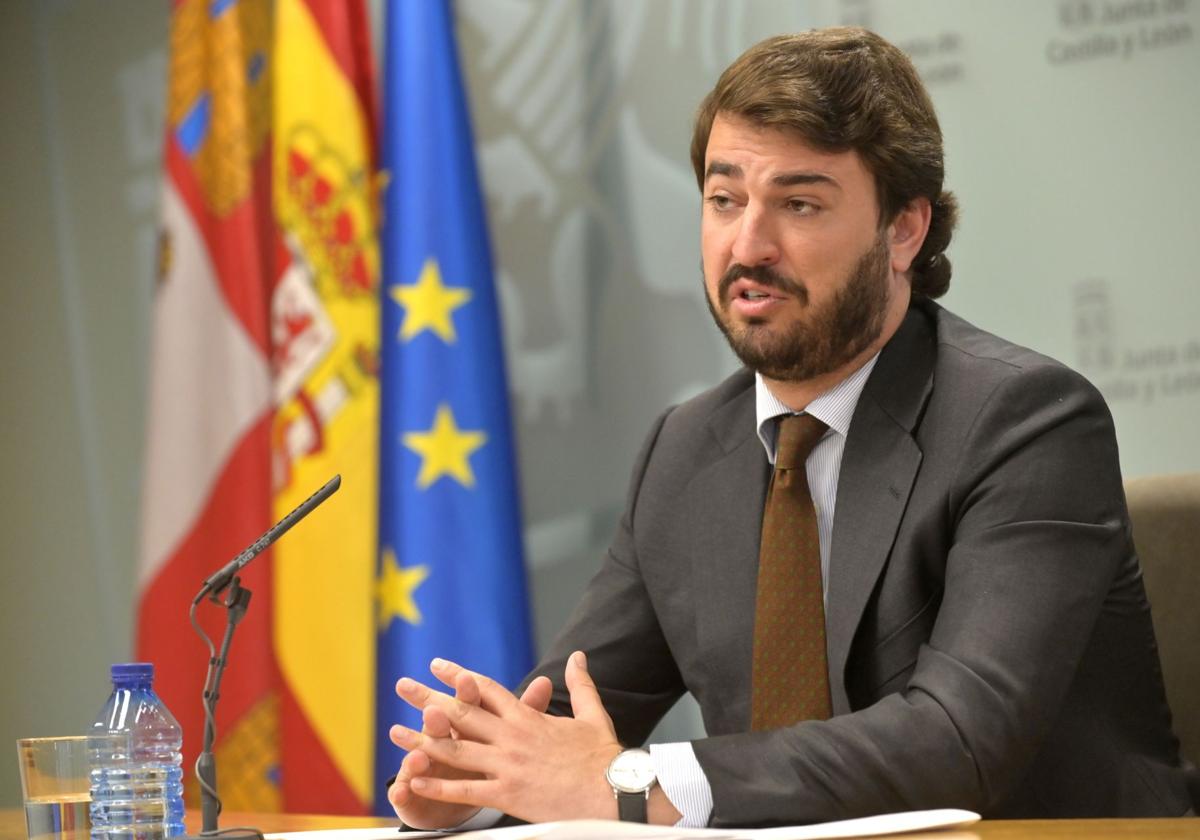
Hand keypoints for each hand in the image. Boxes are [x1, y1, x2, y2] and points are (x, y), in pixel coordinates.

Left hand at [389, 651, 626, 823]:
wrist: (614, 790)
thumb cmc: (604, 757)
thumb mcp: (592, 713)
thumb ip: (580, 684)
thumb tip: (578, 656)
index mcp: (528, 717)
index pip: (486, 689)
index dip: (459, 676)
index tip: (437, 665)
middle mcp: (512, 736)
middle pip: (462, 712)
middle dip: (428, 697)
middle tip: (402, 685)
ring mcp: (507, 764)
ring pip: (455, 749)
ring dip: (422, 740)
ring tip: (395, 732)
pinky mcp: (508, 793)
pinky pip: (465, 790)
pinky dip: (438, 784)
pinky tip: (415, 778)